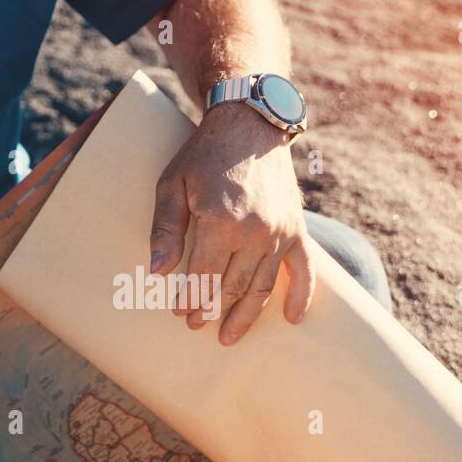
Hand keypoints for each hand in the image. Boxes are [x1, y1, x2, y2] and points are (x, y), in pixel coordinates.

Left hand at [149, 101, 314, 344]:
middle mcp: (255, 232)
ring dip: (246, 316)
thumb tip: (157, 273)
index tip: (178, 311)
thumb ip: (165, 229)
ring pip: (262, 287)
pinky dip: (301, 296)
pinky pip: (304, 270)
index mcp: (221, 221)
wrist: (250, 124)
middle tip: (196, 324)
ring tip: (228, 337)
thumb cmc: (204, 154)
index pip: (202, 276)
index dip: (188, 299)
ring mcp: (280, 233)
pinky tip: (292, 319)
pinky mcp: (296, 229)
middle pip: (232, 287)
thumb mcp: (172, 184)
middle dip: (211, 311)